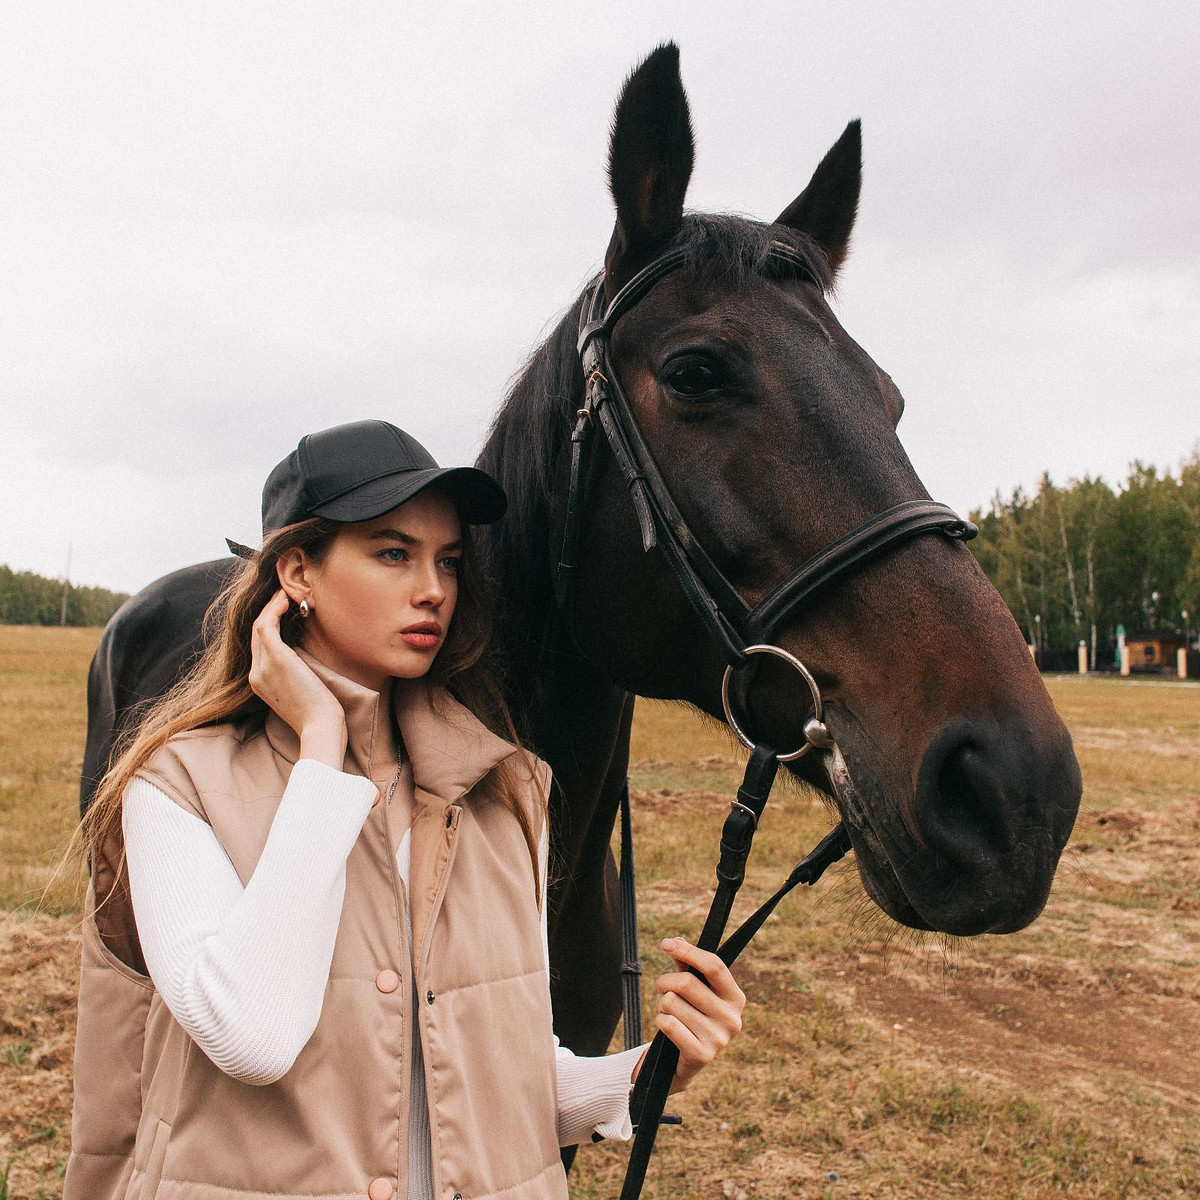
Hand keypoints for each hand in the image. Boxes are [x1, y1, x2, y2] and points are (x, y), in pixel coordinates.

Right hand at [248, 590, 345, 766]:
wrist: (320, 726)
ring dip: (271, 606)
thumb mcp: (301, 691)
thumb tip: (304, 660)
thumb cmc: (319, 712)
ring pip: (259, 626)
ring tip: (286, 594)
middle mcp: (256, 674)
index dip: (269, 625)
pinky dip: (274, 609)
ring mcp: (263, 667)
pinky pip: (266, 625)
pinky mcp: (276, 659)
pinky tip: (286, 600)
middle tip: (284, 596)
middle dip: (268, 612)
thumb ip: (295, 674)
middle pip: (256, 634)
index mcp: (260, 683)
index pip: (259, 647)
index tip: (283, 610)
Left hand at [633, 935, 745, 1093]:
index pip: (714, 965)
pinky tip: (668, 1028)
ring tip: (670, 1013)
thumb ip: (687, 966)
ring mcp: (719, 1039)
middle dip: (665, 981)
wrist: (687, 1061)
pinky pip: (667, 1023)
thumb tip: (676, 941)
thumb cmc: (692, 1016)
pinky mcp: (701, 1055)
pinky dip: (660, 1020)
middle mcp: (732, 1019)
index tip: (666, 943)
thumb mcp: (695, 991)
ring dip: (663, 1005)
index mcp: (736, 998)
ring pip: (672, 1003)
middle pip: (687, 983)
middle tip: (661, 986)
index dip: (688, 951)